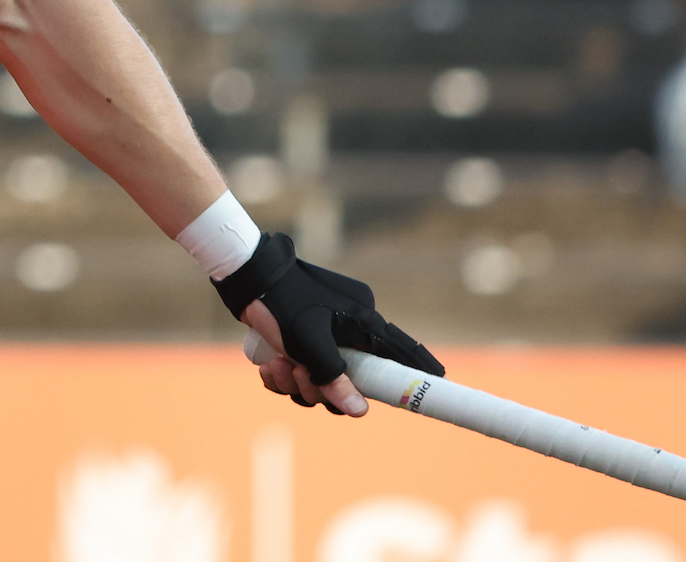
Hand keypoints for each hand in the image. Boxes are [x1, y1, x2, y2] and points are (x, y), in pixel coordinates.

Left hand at [216, 232, 442, 417]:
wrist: (244, 275)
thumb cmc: (279, 302)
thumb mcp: (308, 344)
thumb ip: (334, 377)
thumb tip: (361, 411)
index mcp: (362, 322)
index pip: (401, 352)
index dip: (418, 370)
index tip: (441, 381)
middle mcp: (349, 329)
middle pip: (353, 379)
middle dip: (321, 387)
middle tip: (297, 375)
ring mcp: (326, 334)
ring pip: (323, 379)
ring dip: (296, 382)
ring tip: (275, 365)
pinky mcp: (302, 338)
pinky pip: (303, 371)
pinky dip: (284, 375)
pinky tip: (266, 367)